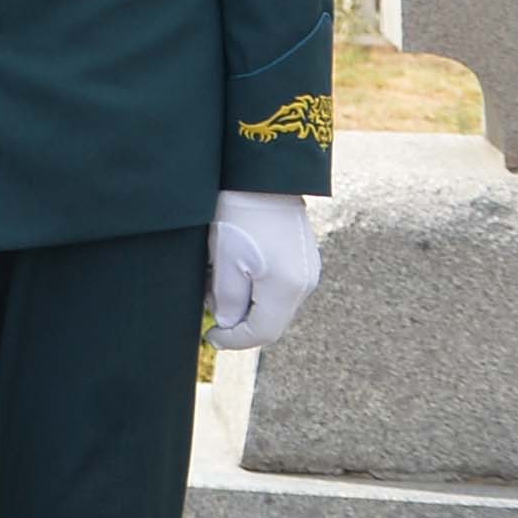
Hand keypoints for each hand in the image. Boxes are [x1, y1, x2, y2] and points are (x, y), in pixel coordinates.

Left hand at [208, 191, 318, 349]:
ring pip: (274, 303)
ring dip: (245, 301)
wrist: (263, 177)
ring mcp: (308, 270)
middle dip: (238, 319)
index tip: (210, 337)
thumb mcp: (224, 260)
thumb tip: (228, 323)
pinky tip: (235, 267)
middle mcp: (305, 283)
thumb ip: (227, 299)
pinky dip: (256, 286)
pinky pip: (280, 285)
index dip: (235, 340)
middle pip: (271, 320)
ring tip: (218, 277)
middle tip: (209, 301)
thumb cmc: (239, 215)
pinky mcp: (304, 258)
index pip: (263, 332)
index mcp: (287, 288)